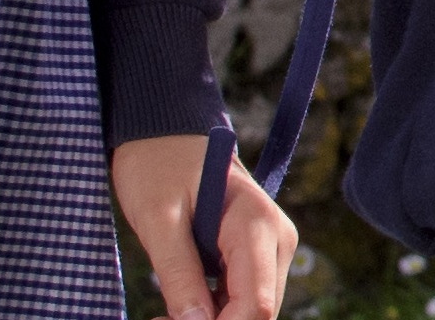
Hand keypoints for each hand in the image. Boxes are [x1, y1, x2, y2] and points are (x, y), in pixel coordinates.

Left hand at [110, 137, 293, 319]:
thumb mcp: (158, 220)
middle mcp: (277, 237)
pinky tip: (179, 304)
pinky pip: (244, 296)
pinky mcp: (258, 251)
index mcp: (257, 225)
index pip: (256, 304)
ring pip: (253, 308)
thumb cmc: (157, 166)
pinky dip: (215, 310)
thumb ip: (179, 273)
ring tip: (163, 313)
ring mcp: (271, 244)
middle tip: (158, 319)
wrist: (164, 133)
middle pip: (260, 311)